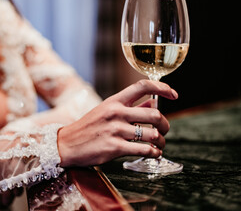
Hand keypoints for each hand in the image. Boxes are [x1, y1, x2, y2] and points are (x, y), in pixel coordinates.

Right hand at [57, 80, 177, 166]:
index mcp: (114, 101)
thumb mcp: (106, 111)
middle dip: (166, 124)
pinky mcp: (114, 148)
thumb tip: (153, 103)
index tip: (174, 94)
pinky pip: (144, 150)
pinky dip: (154, 153)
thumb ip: (129, 107)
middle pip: (154, 114)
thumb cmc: (87, 127)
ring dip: (161, 142)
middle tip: (165, 130)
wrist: (66, 144)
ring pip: (152, 134)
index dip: (162, 88)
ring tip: (159, 145)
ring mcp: (115, 130)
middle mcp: (116, 113)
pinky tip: (153, 154)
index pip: (142, 86)